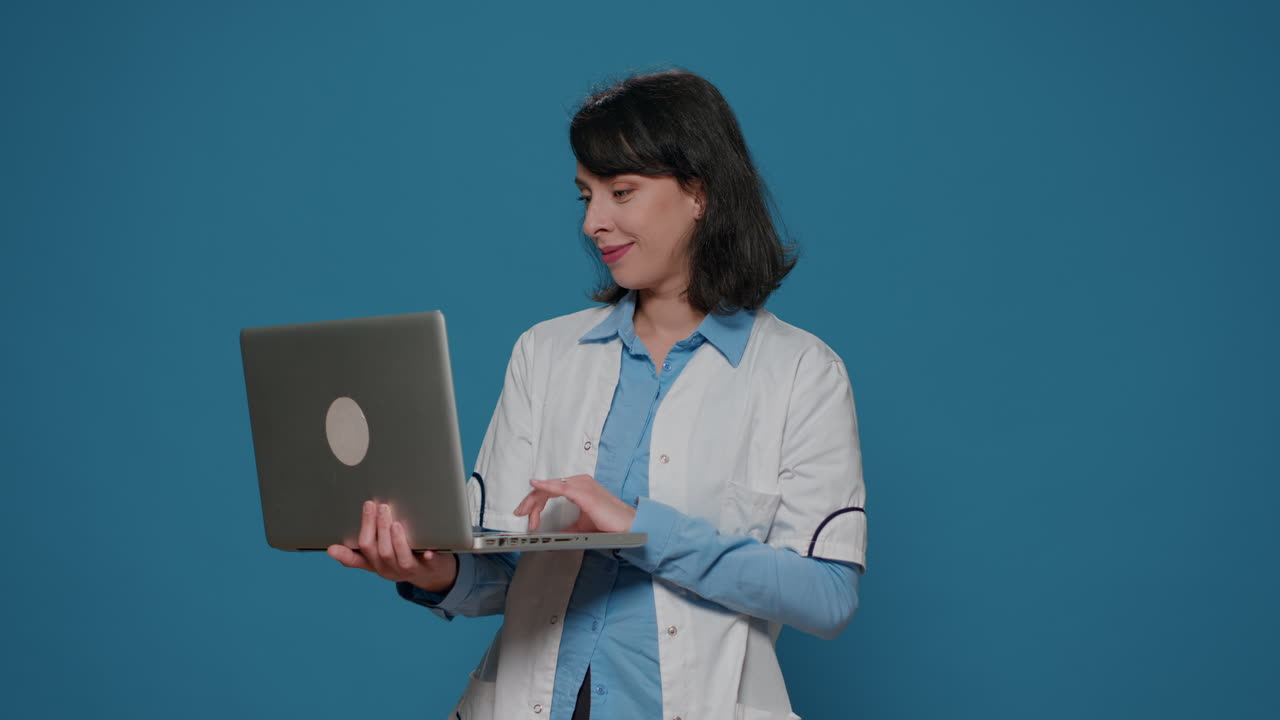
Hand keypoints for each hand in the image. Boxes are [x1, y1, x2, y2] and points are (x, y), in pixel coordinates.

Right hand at [327, 500, 458, 593]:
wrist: (432, 574)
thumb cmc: (401, 559)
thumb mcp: (378, 558)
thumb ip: (358, 551)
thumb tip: (331, 548)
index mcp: (376, 564)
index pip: (360, 554)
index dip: (345, 553)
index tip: (332, 547)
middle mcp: (390, 569)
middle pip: (379, 551)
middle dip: (378, 528)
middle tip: (380, 507)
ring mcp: (409, 570)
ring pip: (399, 557)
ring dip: (395, 539)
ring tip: (395, 522)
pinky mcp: (430, 568)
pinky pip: (428, 563)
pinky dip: (428, 556)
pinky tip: (428, 550)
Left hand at [513, 474, 637, 532]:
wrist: (627, 526)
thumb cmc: (609, 524)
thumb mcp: (581, 527)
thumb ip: (566, 529)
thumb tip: (549, 538)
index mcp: (578, 486)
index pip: (550, 489)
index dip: (535, 501)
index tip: (525, 514)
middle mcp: (579, 482)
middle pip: (546, 487)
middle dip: (530, 501)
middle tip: (520, 514)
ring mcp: (582, 485)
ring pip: (549, 487)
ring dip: (535, 501)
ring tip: (526, 513)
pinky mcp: (584, 493)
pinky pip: (560, 488)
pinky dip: (546, 486)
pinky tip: (536, 485)